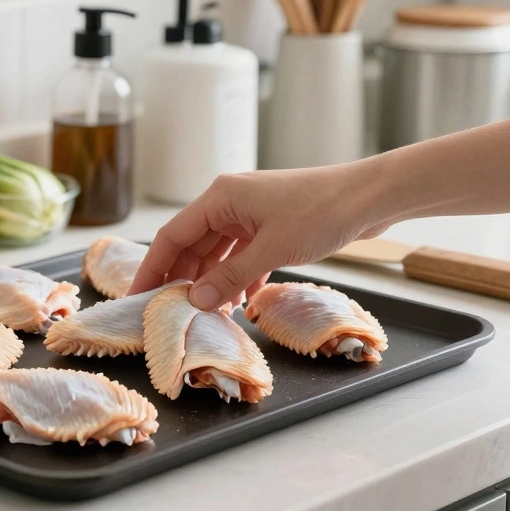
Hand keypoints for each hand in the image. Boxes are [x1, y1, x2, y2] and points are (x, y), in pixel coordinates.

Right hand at [128, 164, 389, 310]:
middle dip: (180, 279)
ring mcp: (250, 213)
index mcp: (220, 198)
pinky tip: (240, 301)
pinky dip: (237, 277)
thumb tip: (194, 301)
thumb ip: (228, 277)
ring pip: (217, 253)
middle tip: (169, 312)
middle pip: (191, 245)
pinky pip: (241, 255)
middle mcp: (229, 202)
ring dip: (211, 282)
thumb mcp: (270, 250)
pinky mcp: (270, 225)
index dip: (152, 268)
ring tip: (206, 314)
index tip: (138, 297)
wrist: (371, 197)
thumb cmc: (322, 212)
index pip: (172, 236)